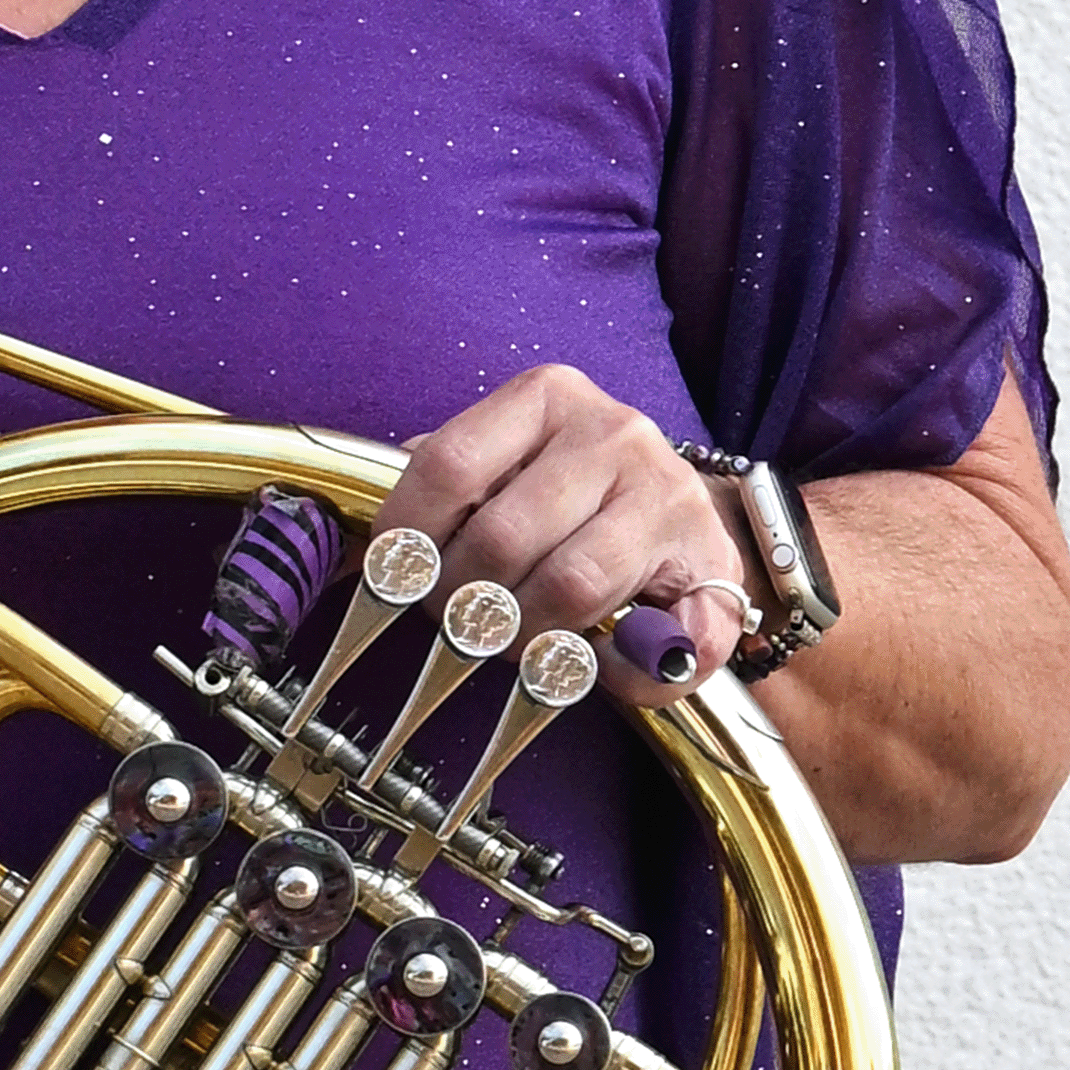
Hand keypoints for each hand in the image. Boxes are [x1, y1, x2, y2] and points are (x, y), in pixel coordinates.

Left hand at [370, 365, 751, 711]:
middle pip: (502, 537)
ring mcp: (669, 495)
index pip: (448, 465)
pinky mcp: (717, 564)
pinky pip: (659, 638)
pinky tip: (598, 667)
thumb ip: (440, 488)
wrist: (684, 511)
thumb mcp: (503, 464)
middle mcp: (614, 432)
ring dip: (526, 637)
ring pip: (570, 586)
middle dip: (461, 601)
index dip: (405, 536)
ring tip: (514, 643)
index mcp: (546, 397)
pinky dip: (622, 672)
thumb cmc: (570, 494)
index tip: (391, 579)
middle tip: (454, 623)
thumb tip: (353, 543)